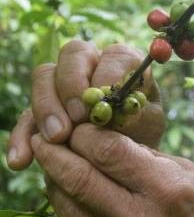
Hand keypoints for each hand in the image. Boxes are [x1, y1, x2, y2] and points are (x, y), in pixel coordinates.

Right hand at [6, 40, 164, 170]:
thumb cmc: (144, 135)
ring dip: (47, 107)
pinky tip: (23, 160)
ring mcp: (64, 83)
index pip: (116, 54)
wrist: (125, 162)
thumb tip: (110, 112)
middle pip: (74, 54)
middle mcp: (93, 64)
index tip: (103, 102)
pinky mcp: (44, 108)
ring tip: (57, 139)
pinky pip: (26, 115)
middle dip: (71, 85)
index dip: (108, 74)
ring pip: (44, 75)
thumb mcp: (148, 126)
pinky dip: (22, 137)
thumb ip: (135, 115)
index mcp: (125, 63)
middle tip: (77, 118)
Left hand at [30, 124, 193, 216]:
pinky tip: (70, 190)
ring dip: (53, 179)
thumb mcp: (192, 174)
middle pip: (78, 178)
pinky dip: (70, 205)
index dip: (85, 132)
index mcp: (169, 190)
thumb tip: (107, 139)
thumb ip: (147, 158)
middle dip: (54, 151)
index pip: (108, 151)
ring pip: (69, 207)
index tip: (78, 123)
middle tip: (43, 136)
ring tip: (51, 160)